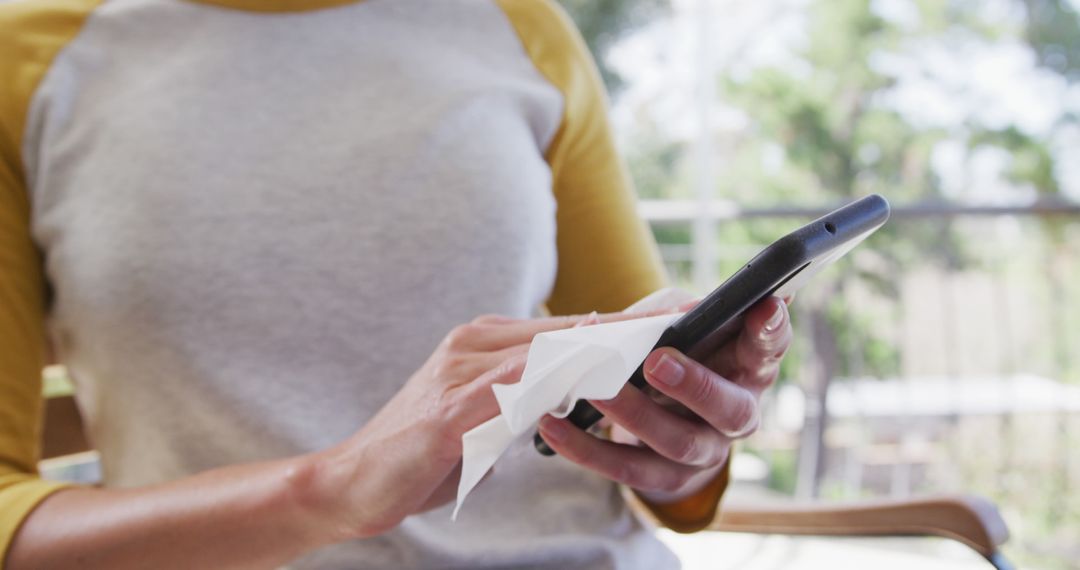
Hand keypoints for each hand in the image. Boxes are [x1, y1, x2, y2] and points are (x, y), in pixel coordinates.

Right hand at [308, 310, 645, 538]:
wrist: (352, 480)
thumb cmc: (421, 452)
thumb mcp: (484, 417)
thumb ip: (521, 397)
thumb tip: (569, 391)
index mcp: (482, 345)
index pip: (562, 328)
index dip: (617, 323)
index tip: (666, 316)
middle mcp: (472, 346)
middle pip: (562, 330)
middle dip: (624, 325)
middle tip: (678, 317)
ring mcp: (458, 373)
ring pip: (544, 351)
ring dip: (603, 345)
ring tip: (653, 341)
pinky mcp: (449, 412)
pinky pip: (512, 389)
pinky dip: (557, 379)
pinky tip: (593, 377)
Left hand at [537, 296, 791, 502]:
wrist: (671, 425)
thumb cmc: (682, 361)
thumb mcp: (691, 336)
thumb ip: (687, 319)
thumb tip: (682, 309)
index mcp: (748, 370)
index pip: (768, 348)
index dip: (770, 330)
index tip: (763, 304)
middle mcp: (737, 416)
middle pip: (729, 409)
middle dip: (693, 385)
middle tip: (656, 361)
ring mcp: (705, 453)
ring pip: (676, 442)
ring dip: (633, 415)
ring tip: (594, 389)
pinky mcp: (667, 480)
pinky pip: (627, 469)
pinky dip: (587, 448)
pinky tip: (552, 425)